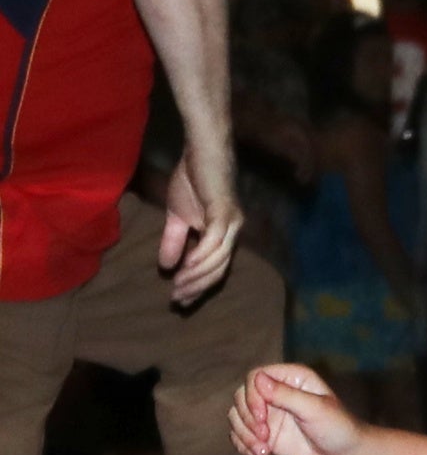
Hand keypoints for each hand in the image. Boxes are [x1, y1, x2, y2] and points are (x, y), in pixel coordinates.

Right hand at [154, 152, 241, 306]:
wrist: (200, 153)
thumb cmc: (192, 181)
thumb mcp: (177, 217)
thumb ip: (174, 240)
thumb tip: (165, 266)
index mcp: (224, 234)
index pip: (215, 269)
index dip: (199, 287)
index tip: (181, 302)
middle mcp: (234, 232)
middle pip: (219, 269)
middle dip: (198, 287)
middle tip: (177, 299)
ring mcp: (232, 222)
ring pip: (219, 258)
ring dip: (197, 276)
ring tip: (177, 286)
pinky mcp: (224, 211)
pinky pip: (216, 239)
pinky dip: (203, 255)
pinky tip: (186, 266)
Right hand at [235, 363, 369, 454]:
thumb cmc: (338, 429)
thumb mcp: (315, 410)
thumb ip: (287, 395)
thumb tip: (257, 379)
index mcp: (293, 379)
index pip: (255, 376)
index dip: (252, 396)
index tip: (261, 417)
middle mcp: (278, 393)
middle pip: (241, 396)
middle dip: (247, 418)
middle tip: (264, 436)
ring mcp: (270, 415)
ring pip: (237, 417)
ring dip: (244, 435)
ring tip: (264, 451)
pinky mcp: (266, 434)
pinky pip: (240, 435)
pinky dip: (243, 446)